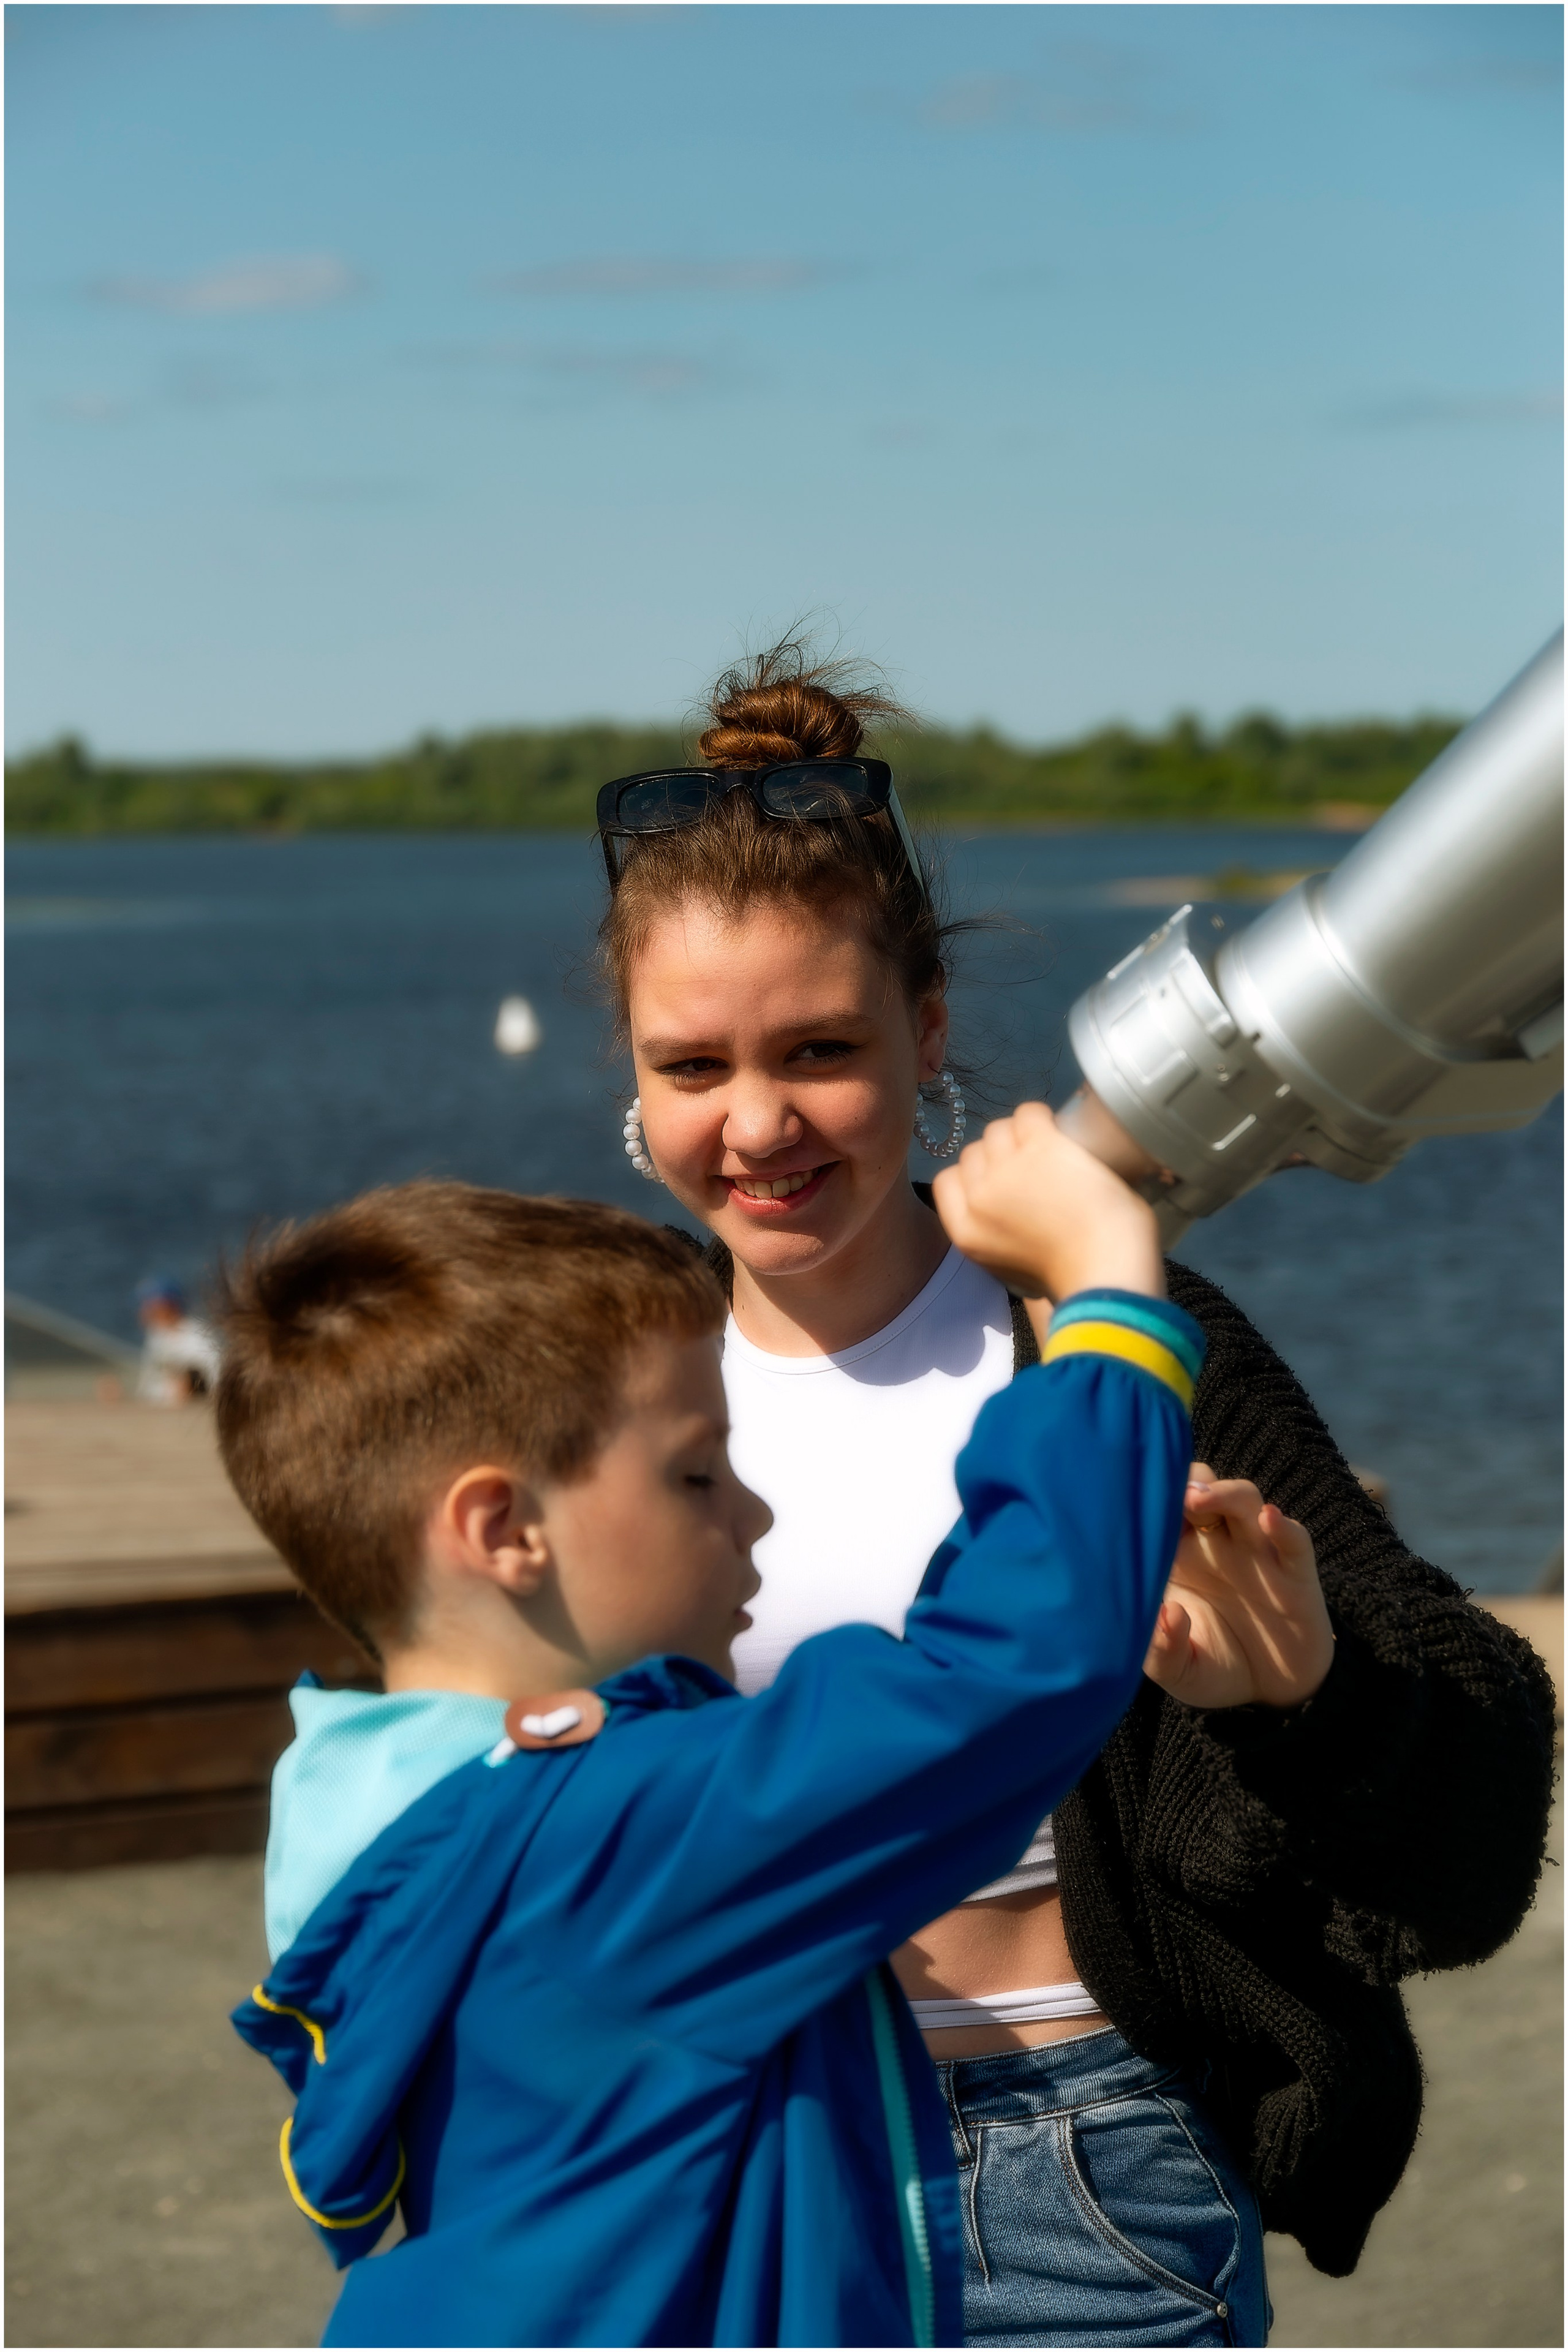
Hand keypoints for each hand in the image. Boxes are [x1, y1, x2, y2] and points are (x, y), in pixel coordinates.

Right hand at [932, 1102, 1163, 1304]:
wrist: (1106, 1274)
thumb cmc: (1070, 1279)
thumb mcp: (1011, 1267)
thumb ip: (995, 1234)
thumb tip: (1007, 1206)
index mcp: (966, 1233)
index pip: (947, 1180)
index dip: (974, 1175)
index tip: (1001, 1180)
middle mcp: (978, 1197)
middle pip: (974, 1152)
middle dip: (1000, 1156)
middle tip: (1034, 1169)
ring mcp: (1007, 1169)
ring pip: (999, 1129)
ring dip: (1022, 1136)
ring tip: (1052, 1152)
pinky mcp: (1041, 1146)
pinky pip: (1030, 1113)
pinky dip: (1043, 1119)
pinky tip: (1062, 1135)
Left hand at [1143, 1463, 1333, 1709]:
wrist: (1273, 1693)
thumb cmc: (1215, 1667)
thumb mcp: (1180, 1670)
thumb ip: (1163, 1651)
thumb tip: (1168, 1614)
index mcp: (1178, 1557)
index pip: (1161, 1508)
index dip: (1147, 1496)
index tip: (1127, 1494)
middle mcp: (1216, 1545)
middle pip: (1201, 1487)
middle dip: (1184, 1481)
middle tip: (1164, 1492)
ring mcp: (1257, 1554)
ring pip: (1245, 1500)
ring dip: (1223, 1493)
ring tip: (1197, 1498)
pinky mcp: (1296, 1575)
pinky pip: (1294, 1541)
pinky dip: (1284, 1527)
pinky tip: (1270, 1519)